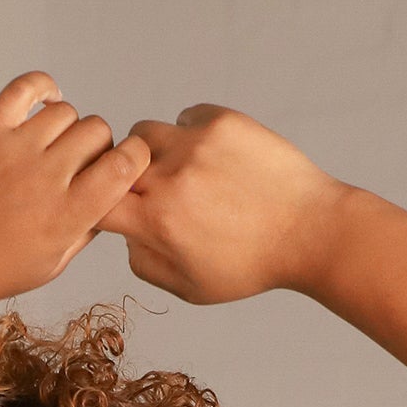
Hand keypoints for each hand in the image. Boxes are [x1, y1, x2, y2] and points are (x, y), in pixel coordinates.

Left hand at [0, 71, 150, 303]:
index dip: (133, 158)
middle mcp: (44, 180)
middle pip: (97, 132)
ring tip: (52, 147)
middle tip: (79, 164)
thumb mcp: (49, 265)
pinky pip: (28, 87)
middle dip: (97, 146)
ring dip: (67, 127)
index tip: (124, 164)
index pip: (123, 167)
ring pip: (67, 112)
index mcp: (66, 218)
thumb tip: (109, 198)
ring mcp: (15, 150)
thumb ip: (84, 230)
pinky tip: (46, 103)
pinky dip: (44, 88)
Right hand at [96, 105, 346, 303]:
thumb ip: (144, 264)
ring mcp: (196, 143)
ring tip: (182, 173)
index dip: (99, 205)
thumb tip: (125, 235)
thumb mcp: (190, 288)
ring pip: (145, 133)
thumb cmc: (250, 266)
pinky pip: (185, 118)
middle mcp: (171, 177)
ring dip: (153, 152)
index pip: (97, 201)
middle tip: (151, 192)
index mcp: (157, 221)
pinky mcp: (221, 121)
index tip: (114, 210)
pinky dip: (189, 135)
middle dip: (125, 178)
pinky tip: (212, 159)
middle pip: (115, 162)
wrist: (309, 231)